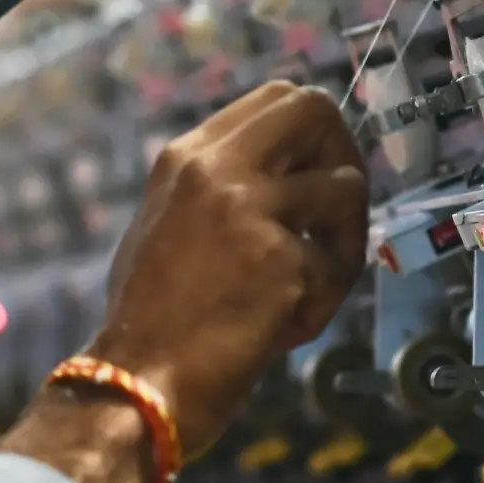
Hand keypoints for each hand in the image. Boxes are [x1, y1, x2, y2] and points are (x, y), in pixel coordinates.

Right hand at [89, 82, 368, 462]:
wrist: (136, 384)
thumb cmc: (151, 321)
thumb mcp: (167, 226)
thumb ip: (218, 191)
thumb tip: (285, 178)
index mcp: (187, 158)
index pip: (276, 98)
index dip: (314, 135)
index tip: (317, 176)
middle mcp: (216, 168)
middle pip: (315, 109)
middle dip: (344, 156)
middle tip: (337, 213)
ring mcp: (249, 209)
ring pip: (347, 187)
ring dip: (344, 243)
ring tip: (311, 288)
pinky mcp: (280, 260)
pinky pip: (337, 265)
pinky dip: (322, 302)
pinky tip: (285, 329)